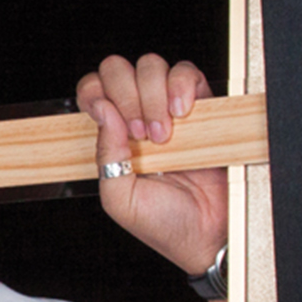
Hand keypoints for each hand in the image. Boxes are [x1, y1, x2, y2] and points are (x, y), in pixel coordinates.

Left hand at [76, 53, 227, 276]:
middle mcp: (137, 115)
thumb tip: (104, 110)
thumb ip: (105, 155)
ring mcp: (169, 108)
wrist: (208, 235)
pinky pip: (187, 72)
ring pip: (151, 66)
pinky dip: (182, 86)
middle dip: (125, 95)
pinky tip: (183, 115)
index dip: (94, 92)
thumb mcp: (119, 198)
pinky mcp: (202, 105)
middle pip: (117, 69)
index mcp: (112, 135)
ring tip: (165, 136)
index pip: (93, 90)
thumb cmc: (164, 223)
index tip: (105, 113)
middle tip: (140, 134)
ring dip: (153, 96)